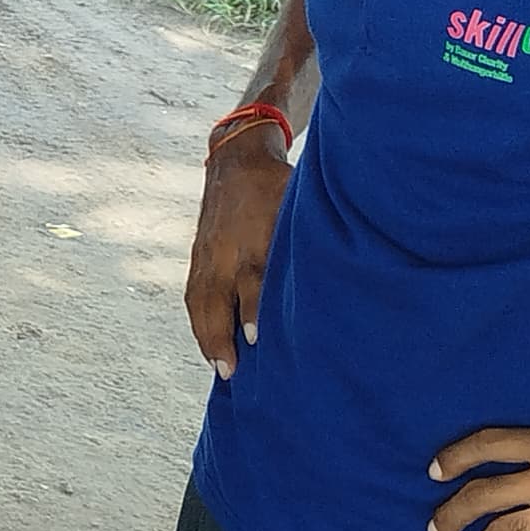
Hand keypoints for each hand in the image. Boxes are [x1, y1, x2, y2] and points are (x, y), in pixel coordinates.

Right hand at [183, 131, 289, 375]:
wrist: (236, 158)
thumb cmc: (276, 187)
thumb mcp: (296, 207)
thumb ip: (306, 243)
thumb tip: (335, 278)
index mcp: (252, 237)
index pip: (251, 280)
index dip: (253, 310)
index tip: (256, 340)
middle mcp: (224, 249)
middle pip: (215, 298)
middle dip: (220, 335)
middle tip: (230, 371)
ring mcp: (207, 253)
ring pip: (200, 300)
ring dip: (206, 335)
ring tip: (218, 367)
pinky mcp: (198, 255)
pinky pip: (193, 293)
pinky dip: (198, 321)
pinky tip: (208, 343)